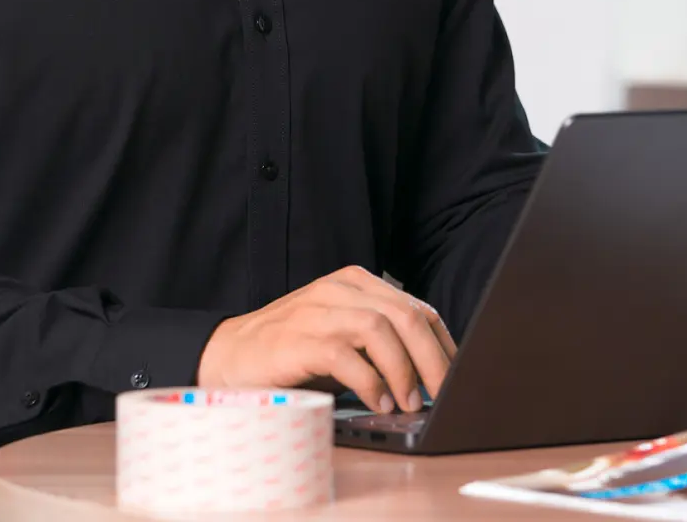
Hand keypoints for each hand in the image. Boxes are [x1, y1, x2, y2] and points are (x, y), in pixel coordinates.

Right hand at [196, 265, 457, 413]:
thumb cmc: (291, 351)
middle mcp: (339, 289)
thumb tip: (430, 373)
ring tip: (410, 402)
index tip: (458, 374)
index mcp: (355, 283)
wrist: (228, 356)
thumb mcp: (341, 336)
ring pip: (381, 329)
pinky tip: (378, 403)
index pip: (416, 307)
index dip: (443, 343)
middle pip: (405, 316)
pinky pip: (347, 355)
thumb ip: (378, 342)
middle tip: (445, 393)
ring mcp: (318, 311)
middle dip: (433, 358)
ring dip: (403, 370)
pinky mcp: (299, 338)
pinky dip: (370, 382)